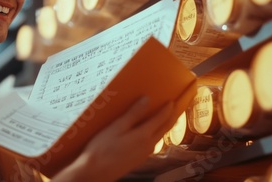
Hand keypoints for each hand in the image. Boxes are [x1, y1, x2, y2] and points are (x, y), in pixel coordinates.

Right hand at [52, 97, 174, 181]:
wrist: (96, 171)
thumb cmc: (102, 147)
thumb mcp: (117, 127)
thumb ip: (133, 113)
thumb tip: (147, 99)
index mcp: (144, 135)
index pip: (161, 119)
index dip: (168, 109)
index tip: (173, 100)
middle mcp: (148, 145)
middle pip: (164, 129)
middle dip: (171, 118)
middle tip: (175, 108)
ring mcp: (144, 154)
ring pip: (158, 137)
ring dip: (162, 127)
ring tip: (162, 118)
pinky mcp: (138, 159)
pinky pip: (151, 144)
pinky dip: (153, 135)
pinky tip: (146, 133)